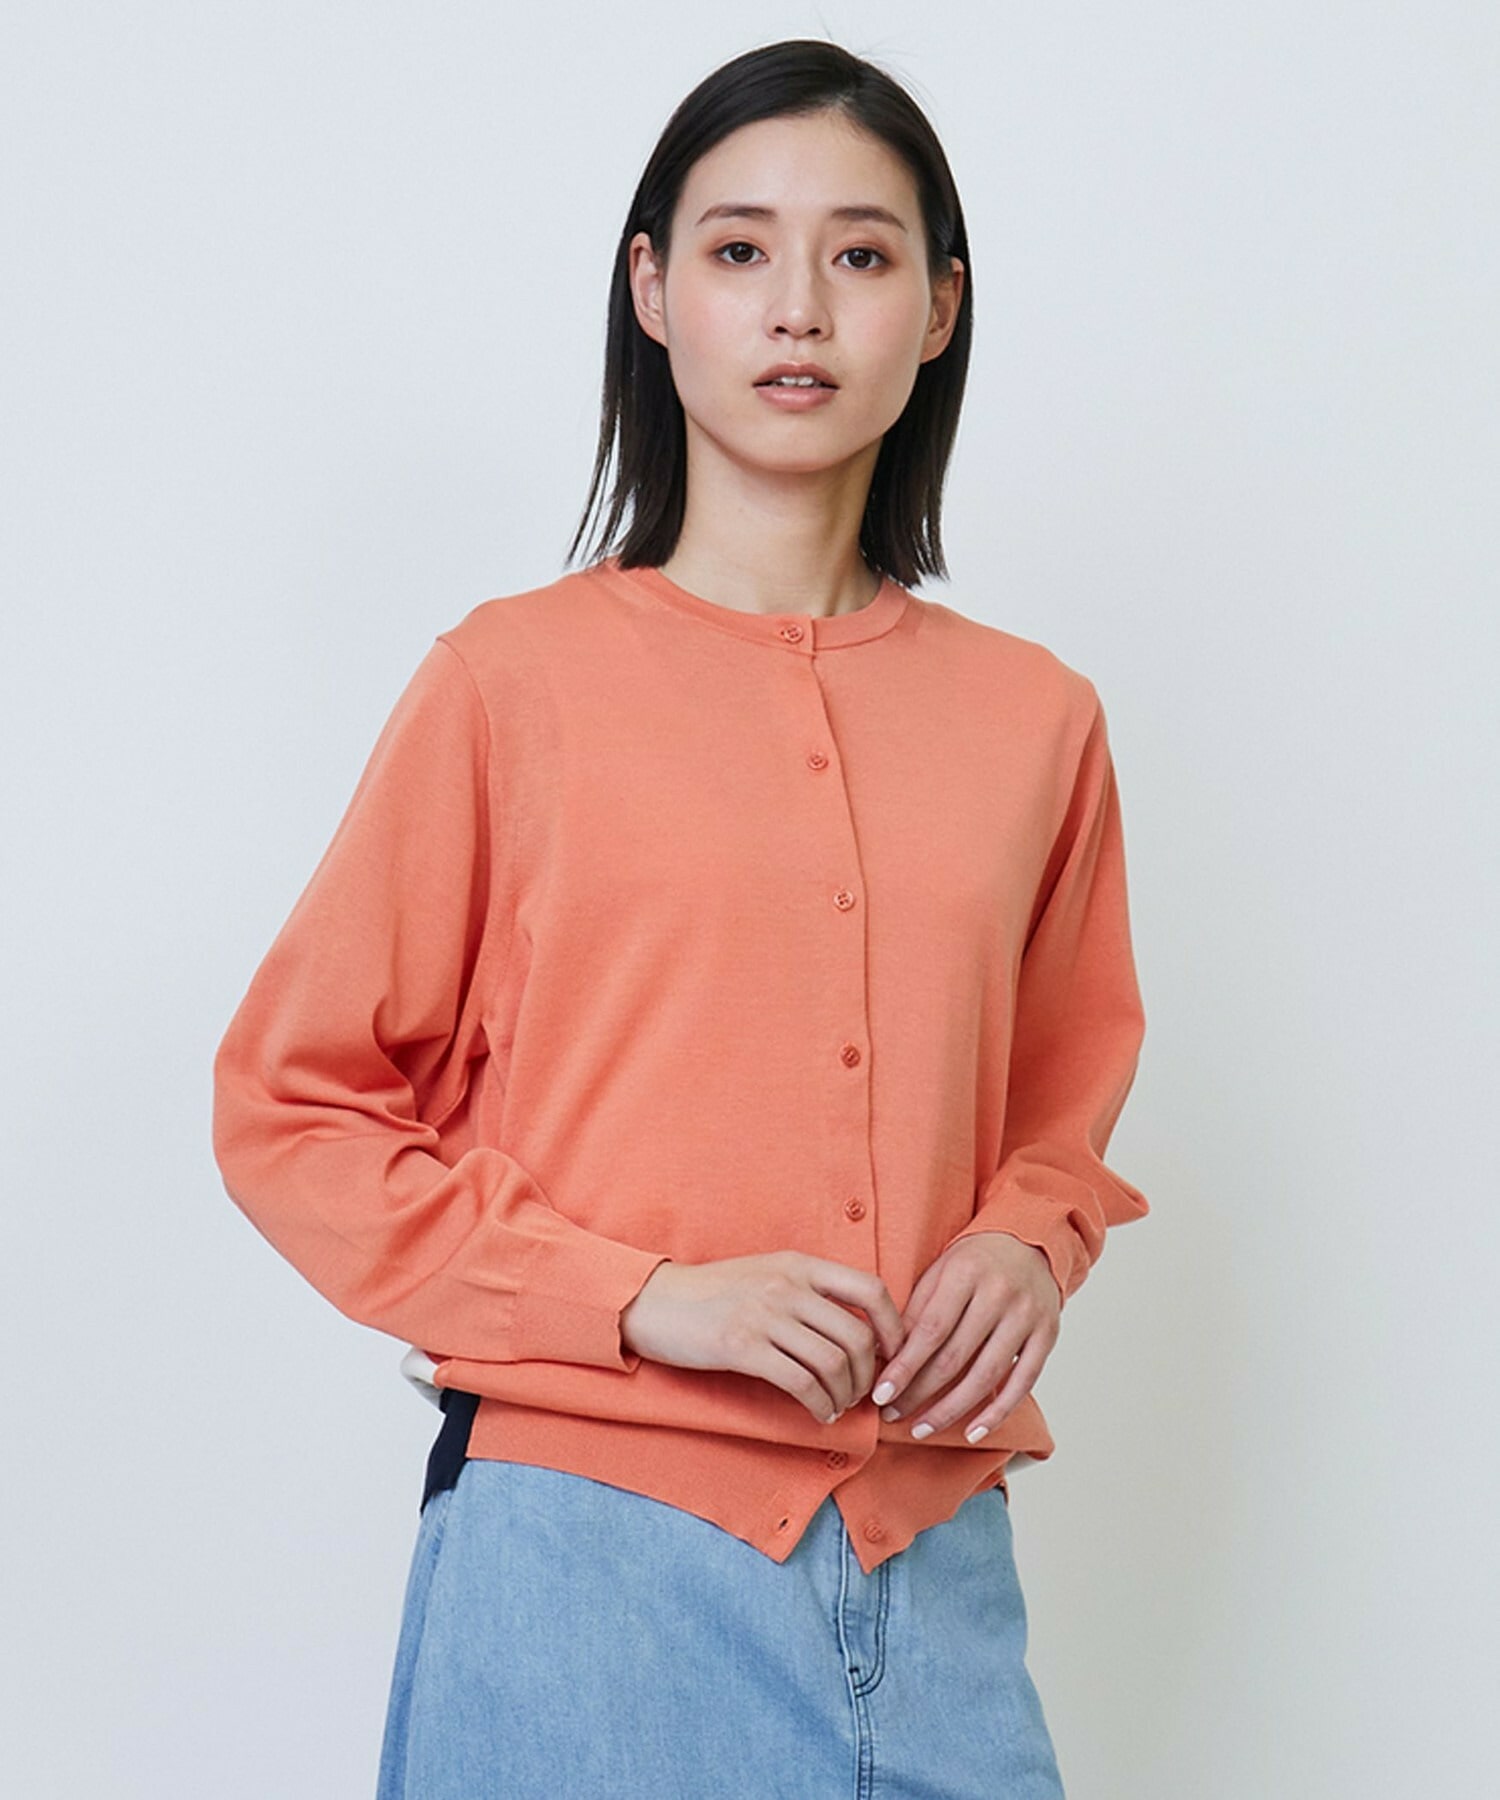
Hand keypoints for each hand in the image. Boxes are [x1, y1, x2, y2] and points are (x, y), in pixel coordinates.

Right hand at [619, 1252, 906, 1425]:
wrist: (656, 1302)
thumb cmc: (715, 1294)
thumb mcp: (767, 1274)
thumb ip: (809, 1291)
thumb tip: (859, 1328)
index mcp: (799, 1264)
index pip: (871, 1288)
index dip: (893, 1326)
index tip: (892, 1355)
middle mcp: (787, 1285)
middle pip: (856, 1335)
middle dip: (869, 1374)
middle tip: (862, 1394)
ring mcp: (765, 1314)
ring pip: (833, 1363)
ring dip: (844, 1394)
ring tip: (837, 1406)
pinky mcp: (743, 1346)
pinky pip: (800, 1382)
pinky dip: (819, 1404)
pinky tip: (818, 1412)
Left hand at [869, 1232, 1060, 1443]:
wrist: (1031, 1241)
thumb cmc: (975, 1260)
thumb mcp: (940, 1271)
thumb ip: (916, 1311)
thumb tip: (885, 1358)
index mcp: (966, 1272)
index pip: (930, 1330)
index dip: (905, 1366)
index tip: (881, 1394)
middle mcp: (1000, 1293)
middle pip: (955, 1357)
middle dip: (920, 1392)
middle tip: (893, 1414)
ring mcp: (1027, 1315)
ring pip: (987, 1375)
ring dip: (952, 1410)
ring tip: (923, 1428)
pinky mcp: (1048, 1334)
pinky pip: (1023, 1382)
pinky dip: (998, 1412)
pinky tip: (973, 1431)